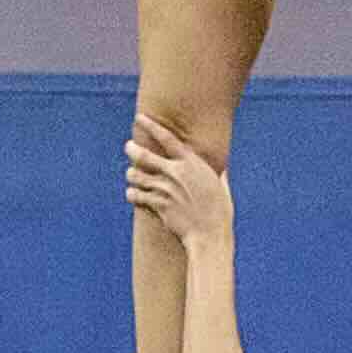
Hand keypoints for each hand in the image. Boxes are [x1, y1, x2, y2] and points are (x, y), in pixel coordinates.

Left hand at [121, 117, 228, 249]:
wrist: (210, 235)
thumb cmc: (219, 212)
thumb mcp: (221, 188)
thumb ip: (219, 175)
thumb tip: (222, 170)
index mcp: (191, 164)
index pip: (167, 139)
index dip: (151, 126)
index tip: (139, 117)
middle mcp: (175, 173)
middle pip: (142, 155)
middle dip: (132, 149)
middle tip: (129, 146)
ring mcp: (163, 189)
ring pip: (135, 175)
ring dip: (132, 174)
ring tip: (133, 175)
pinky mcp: (156, 204)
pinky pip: (135, 195)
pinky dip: (132, 193)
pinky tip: (134, 194)